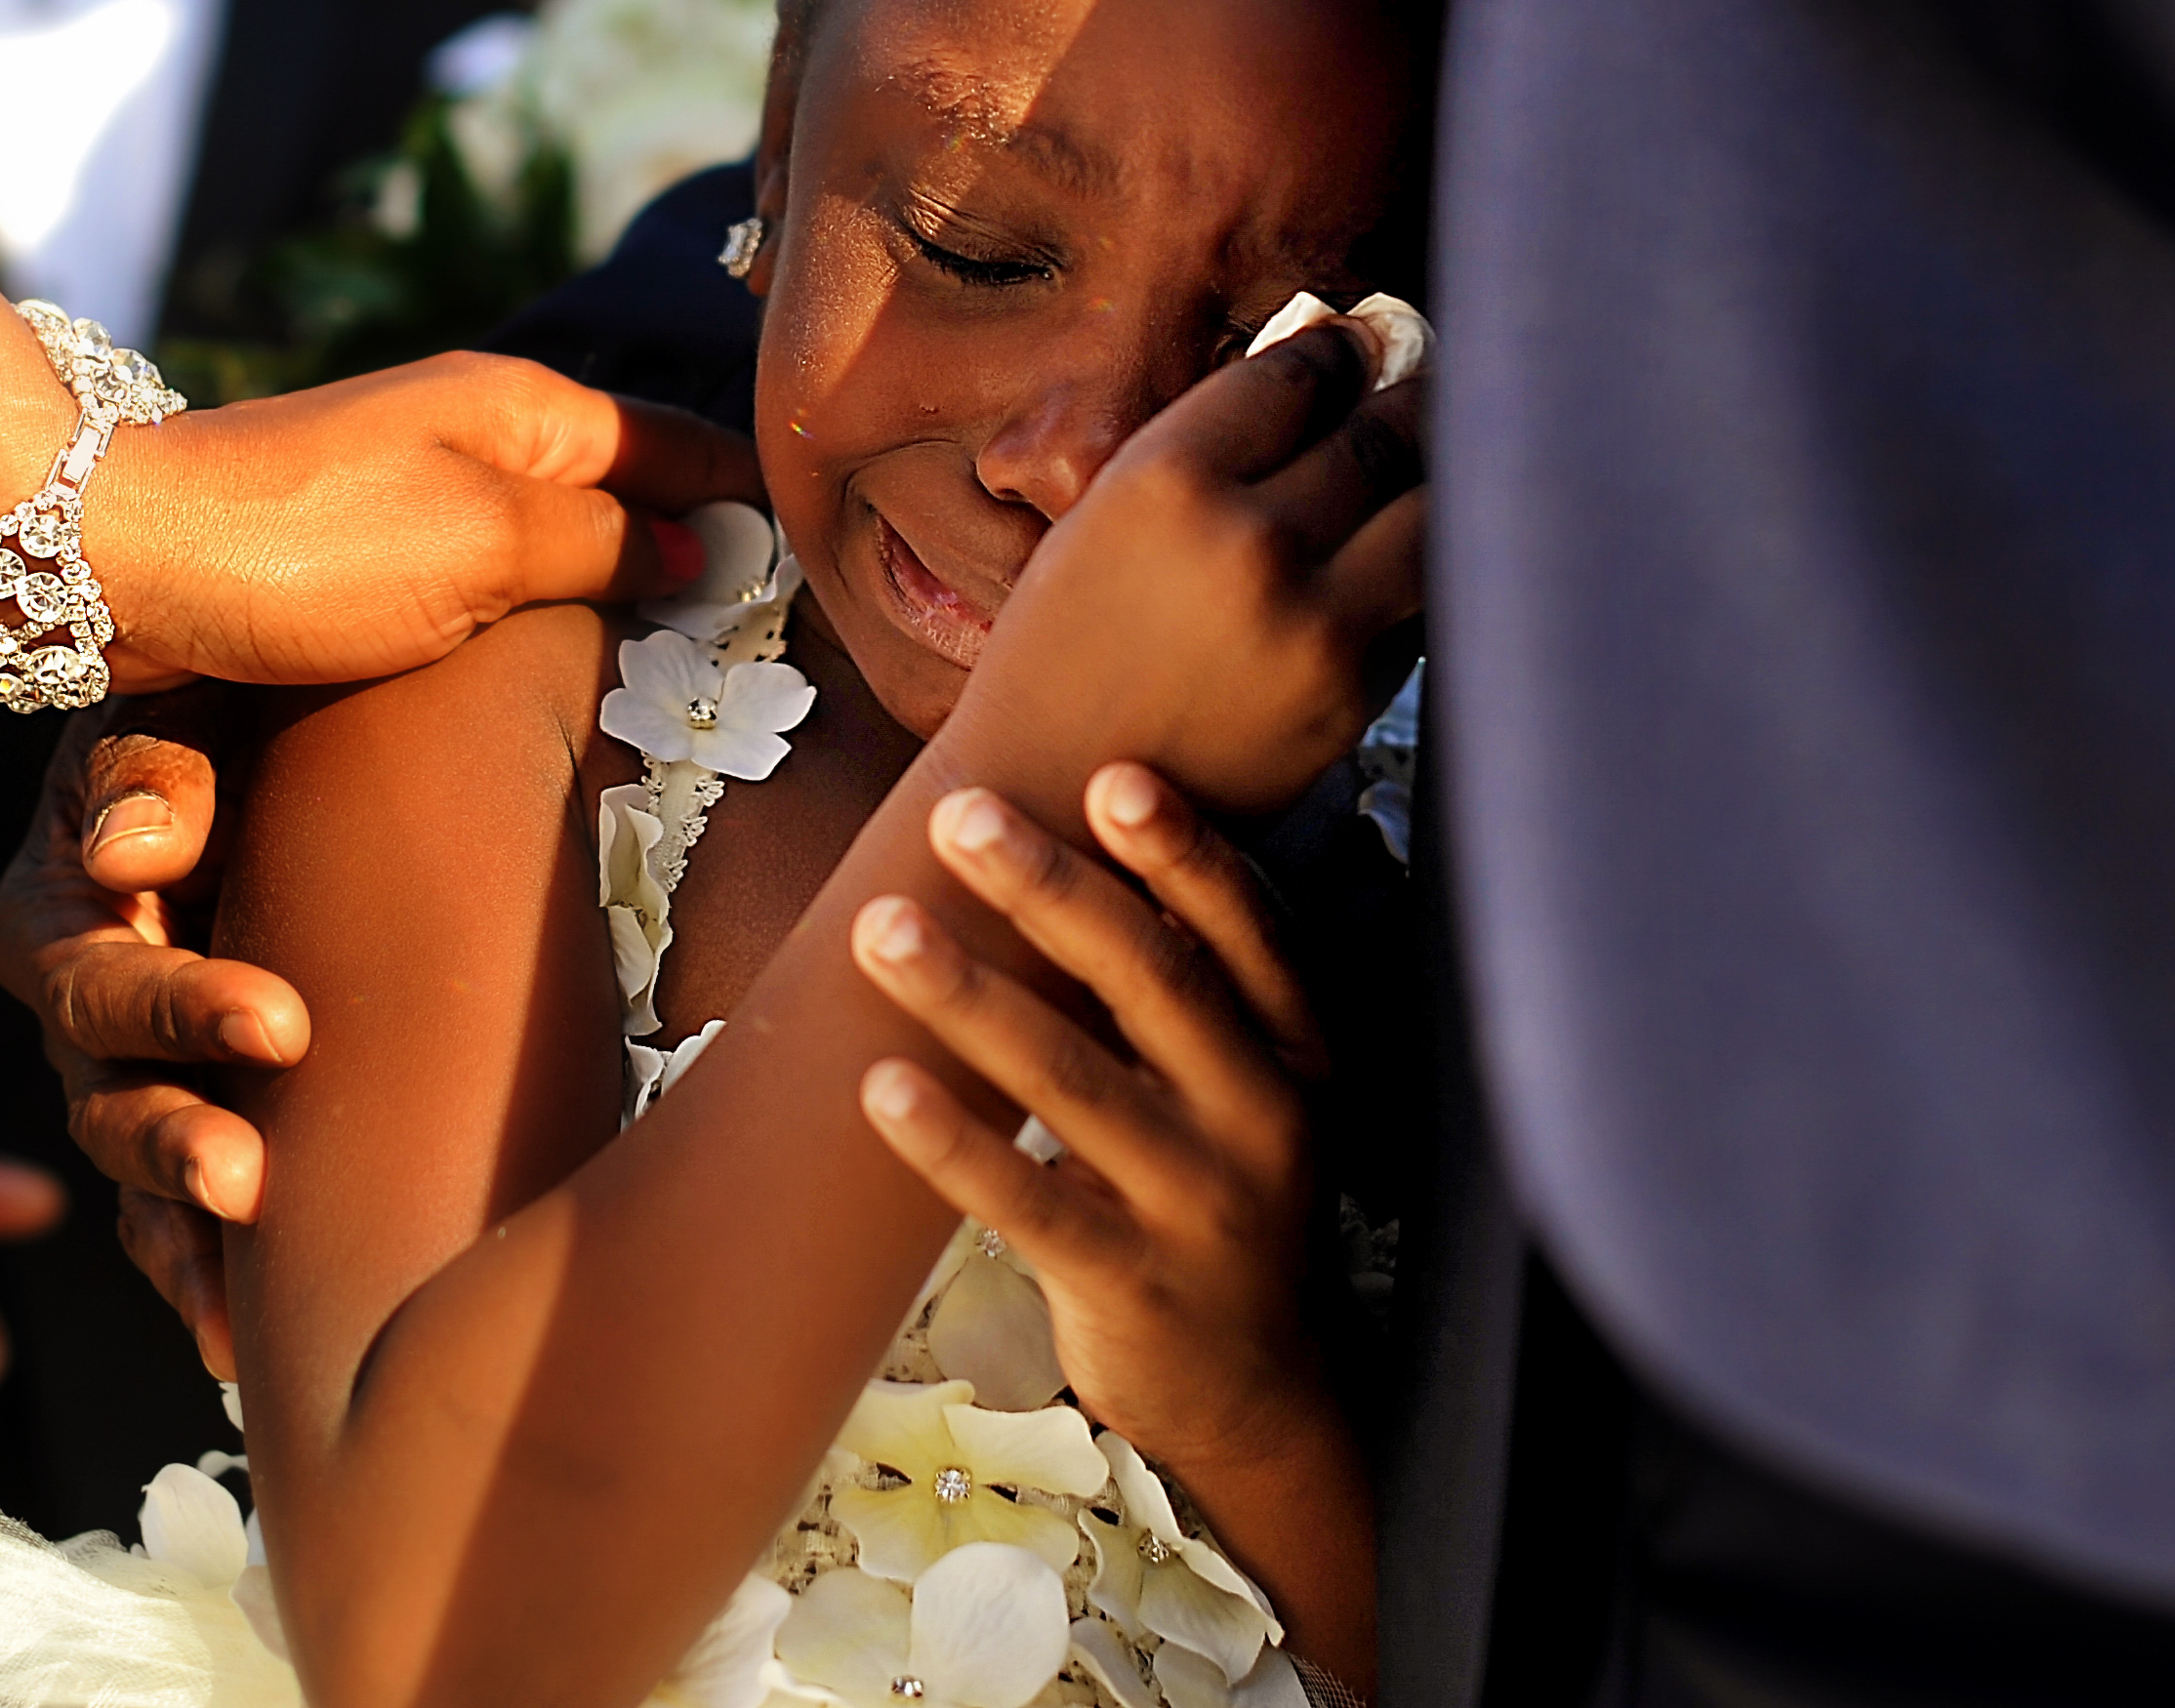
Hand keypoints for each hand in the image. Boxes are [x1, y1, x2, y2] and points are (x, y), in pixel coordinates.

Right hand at [0, 699, 309, 1377]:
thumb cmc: (229, 697)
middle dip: (174, 1142)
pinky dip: (193, 1275)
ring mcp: (114, 1071)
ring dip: (180, 1230)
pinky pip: (162, 1216)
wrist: (278, 732)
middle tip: (247, 1183)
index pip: (97, 972)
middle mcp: (71, 996)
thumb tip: (135, 851)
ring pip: (128, 1168)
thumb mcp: (179, 694)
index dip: (181, 1007)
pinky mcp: (169, 1116)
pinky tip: (234, 1348)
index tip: (283, 1027)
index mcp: (56, 893)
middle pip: (103, 1090)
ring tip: (237, 1298)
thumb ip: (154, 760)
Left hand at [78, 354, 757, 690]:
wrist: (120, 559)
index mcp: (531, 409)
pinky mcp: (368, 557)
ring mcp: (423, 496)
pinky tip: (562, 677)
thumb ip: (608, 541)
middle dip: (700, 551)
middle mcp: (483, 437)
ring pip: (559, 543)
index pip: (688, 444)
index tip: (828, 569)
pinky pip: (490, 584)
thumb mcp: (487, 543)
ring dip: (618, 593)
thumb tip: (701, 549)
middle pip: (630, 492)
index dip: (758, 498)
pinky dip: (542, 620)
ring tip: (690, 673)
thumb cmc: (308, 546)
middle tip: (776, 646)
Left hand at [850, 766, 1376, 1682]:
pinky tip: (878, 1088)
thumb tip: (1075, 840)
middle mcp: (1262, 1117)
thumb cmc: (1223, 1196)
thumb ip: (1184, 984)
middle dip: (1051, 892)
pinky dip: (951, 1143)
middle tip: (958, 817)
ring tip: (882, 927)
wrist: (1264, 1394)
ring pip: (1074, 1081)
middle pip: (1151, 983)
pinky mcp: (1129, 1283)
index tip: (1109, 779)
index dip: (1182, 855)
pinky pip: (1026, 1203)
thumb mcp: (1245, 1087)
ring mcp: (1199, 1205)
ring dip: (971, 996)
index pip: (1247, 933)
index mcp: (1296, 1051)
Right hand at [938, 321, 1422, 811]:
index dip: (1339, 351)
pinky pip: (1423, 597)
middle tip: (1422, 383)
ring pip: (1433, 506)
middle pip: (1381, 426)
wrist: (1050, 805)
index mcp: (1166, 479)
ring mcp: (1312, 617)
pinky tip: (1413, 549)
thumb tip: (1315, 380)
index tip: (1356, 348)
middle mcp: (1248, 538)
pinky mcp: (1353, 688)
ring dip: (1444, 473)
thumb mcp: (1098, 523)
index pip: (1300, 371)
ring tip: (1441, 459)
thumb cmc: (1058, 660)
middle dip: (1411, 396)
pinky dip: (1429, 564)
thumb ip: (1202, 451)